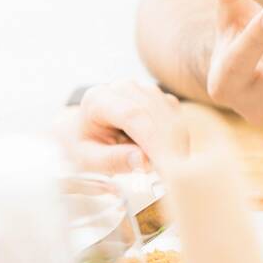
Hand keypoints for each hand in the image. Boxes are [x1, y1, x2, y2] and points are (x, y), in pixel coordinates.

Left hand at [60, 80, 189, 172]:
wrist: (85, 134)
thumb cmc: (84, 147)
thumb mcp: (88, 160)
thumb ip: (113, 160)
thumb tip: (144, 161)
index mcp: (98, 99)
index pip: (132, 115)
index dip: (153, 139)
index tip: (166, 165)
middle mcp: (123, 87)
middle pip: (155, 113)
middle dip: (168, 144)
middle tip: (173, 175)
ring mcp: (144, 90)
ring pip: (170, 114)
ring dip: (174, 143)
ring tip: (167, 168)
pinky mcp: (160, 98)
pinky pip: (177, 117)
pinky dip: (178, 139)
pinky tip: (168, 156)